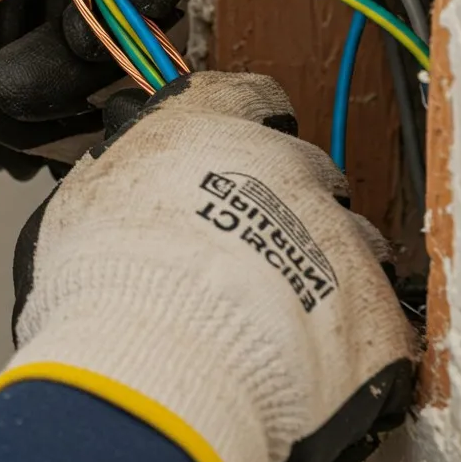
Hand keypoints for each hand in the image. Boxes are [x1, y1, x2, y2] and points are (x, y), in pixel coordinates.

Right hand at [0, 72, 417, 461]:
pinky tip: (299, 365)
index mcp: (214, 129)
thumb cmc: (106, 282)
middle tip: (238, 252)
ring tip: (268, 320)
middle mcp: (288, 168)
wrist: (160, 359)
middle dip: (283, 206)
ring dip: (318, 272)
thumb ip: (119, 175)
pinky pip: (372, 323)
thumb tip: (113, 179)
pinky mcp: (375, 315)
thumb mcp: (85, 199)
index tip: (237, 141)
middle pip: (306, 172)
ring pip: (348, 245)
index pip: (250, 96)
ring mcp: (340, 240)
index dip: (245, 121)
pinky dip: (342, 342)